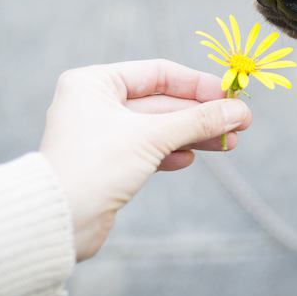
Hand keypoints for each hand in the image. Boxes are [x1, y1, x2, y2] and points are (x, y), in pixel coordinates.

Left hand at [39, 59, 251, 260]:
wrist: (56, 222)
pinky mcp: (106, 163)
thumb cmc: (95, 166)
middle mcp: (94, 103)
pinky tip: (189, 158)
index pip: (158, 73)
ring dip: (192, 134)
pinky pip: (146, 149)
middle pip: (161, 102)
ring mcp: (101, 134)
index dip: (198, 84)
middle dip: (201, 114)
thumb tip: (239, 111)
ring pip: (157, 128)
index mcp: (94, 83)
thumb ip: (198, 120)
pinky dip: (170, 152)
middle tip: (239, 123)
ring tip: (229, 143)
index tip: (231, 96)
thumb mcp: (152, 136)